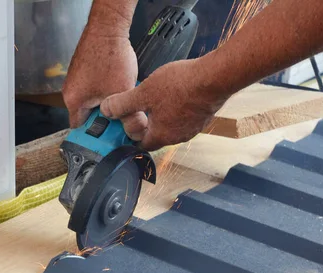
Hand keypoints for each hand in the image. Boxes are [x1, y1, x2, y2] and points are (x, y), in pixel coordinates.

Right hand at [62, 31, 140, 130]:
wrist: (108, 27)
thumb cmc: (110, 56)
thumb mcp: (123, 92)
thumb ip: (130, 116)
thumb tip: (137, 133)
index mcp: (74, 102)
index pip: (81, 129)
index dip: (96, 134)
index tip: (110, 136)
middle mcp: (70, 92)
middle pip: (88, 116)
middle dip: (105, 118)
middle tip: (120, 115)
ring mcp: (76, 80)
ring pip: (92, 102)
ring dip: (107, 103)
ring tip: (120, 96)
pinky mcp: (83, 71)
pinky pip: (94, 89)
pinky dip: (106, 91)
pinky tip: (118, 83)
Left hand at [100, 58, 230, 150]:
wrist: (216, 76)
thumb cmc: (181, 85)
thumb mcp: (143, 92)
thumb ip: (123, 104)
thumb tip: (106, 111)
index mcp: (160, 136)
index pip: (140, 146)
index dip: (130, 138)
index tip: (124, 128)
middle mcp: (177, 137)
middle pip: (156, 136)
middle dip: (146, 125)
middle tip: (137, 111)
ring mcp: (193, 128)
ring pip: (171, 126)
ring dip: (162, 117)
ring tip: (155, 101)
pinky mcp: (203, 116)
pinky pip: (184, 117)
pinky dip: (176, 110)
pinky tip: (174, 95)